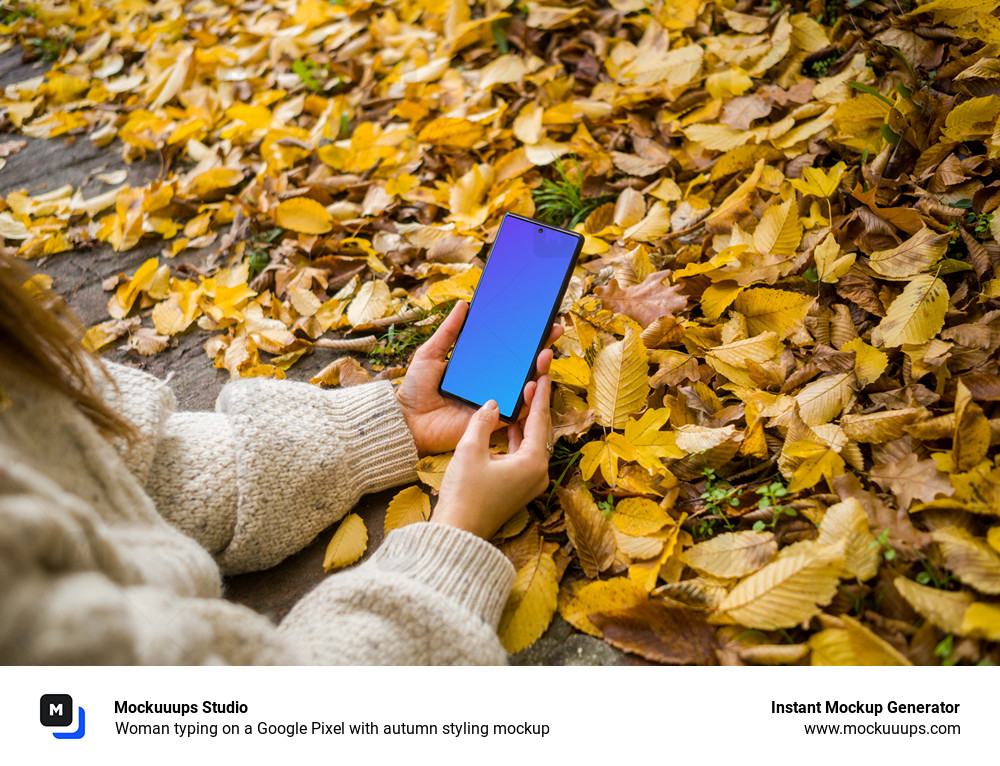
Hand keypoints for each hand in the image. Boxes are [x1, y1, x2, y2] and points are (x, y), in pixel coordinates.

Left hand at [395, 300, 561, 456]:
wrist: (409, 422)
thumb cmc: (415, 390)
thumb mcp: (430, 353)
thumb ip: (448, 331)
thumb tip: (463, 304)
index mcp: (477, 365)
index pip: (505, 347)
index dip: (522, 335)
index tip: (537, 318)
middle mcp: (489, 381)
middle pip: (521, 364)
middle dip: (539, 347)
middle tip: (552, 331)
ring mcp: (494, 400)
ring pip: (525, 385)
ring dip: (539, 370)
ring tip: (545, 354)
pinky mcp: (495, 420)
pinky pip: (518, 410)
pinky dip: (529, 398)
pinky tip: (533, 383)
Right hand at [432, 375, 552, 538]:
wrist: (458, 533)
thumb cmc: (464, 494)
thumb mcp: (470, 450)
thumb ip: (482, 421)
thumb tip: (493, 404)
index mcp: (533, 462)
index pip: (539, 420)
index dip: (540, 395)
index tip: (543, 375)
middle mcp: (538, 473)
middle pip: (540, 431)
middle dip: (535, 406)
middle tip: (533, 381)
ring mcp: (529, 483)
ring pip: (531, 444)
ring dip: (524, 422)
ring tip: (521, 398)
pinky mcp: (518, 489)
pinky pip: (522, 456)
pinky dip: (516, 439)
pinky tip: (507, 425)